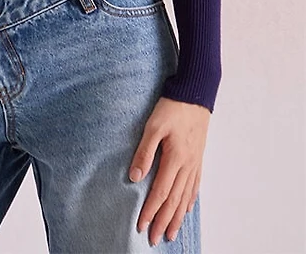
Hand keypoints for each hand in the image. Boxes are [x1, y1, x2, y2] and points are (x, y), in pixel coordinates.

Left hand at [128, 96, 209, 245]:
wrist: (195, 94)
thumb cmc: (172, 108)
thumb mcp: (153, 127)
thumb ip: (144, 153)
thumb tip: (134, 177)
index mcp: (175, 159)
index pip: (160, 192)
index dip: (150, 211)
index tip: (141, 225)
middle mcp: (187, 165)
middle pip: (174, 201)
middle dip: (163, 221)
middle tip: (155, 239)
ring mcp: (194, 163)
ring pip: (185, 197)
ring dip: (176, 217)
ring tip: (170, 232)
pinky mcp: (198, 158)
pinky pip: (194, 186)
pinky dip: (189, 201)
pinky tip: (185, 209)